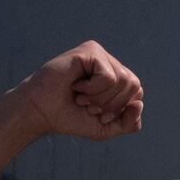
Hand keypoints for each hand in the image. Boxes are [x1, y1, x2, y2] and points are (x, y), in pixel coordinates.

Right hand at [7, 41, 146, 145]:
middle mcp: (110, 64)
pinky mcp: (90, 50)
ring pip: (122, 80)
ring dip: (100, 98)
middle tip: (89, 106)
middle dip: (111, 104)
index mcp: (116, 79)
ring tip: (81, 97)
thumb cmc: (69, 116)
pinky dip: (93, 89)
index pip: (138, 93)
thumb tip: (139, 103)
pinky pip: (108, 76)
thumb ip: (128, 123)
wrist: (40, 112)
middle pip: (134, 85)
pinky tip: (76, 85)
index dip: (120, 110)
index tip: (98, 115)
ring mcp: (100, 55)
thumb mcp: (105, 128)